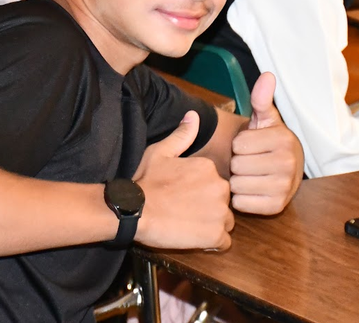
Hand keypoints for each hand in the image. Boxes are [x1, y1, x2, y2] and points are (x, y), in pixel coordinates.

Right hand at [132, 111, 234, 249]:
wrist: (133, 209)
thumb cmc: (145, 181)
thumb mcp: (161, 152)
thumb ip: (182, 135)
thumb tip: (193, 115)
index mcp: (209, 168)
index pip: (215, 185)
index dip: (201, 194)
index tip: (183, 198)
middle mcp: (220, 187)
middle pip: (223, 203)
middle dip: (210, 209)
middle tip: (185, 214)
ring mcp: (220, 212)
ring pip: (225, 222)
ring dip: (212, 226)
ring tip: (188, 227)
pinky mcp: (215, 234)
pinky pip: (223, 242)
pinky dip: (212, 243)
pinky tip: (193, 239)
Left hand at [229, 73, 302, 214]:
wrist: (286, 169)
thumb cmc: (269, 142)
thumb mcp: (264, 119)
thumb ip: (261, 98)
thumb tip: (267, 75)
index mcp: (283, 139)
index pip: (238, 144)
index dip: (239, 144)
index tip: (250, 145)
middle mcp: (288, 163)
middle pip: (236, 165)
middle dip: (238, 163)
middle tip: (250, 161)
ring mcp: (284, 187)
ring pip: (237, 185)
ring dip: (238, 181)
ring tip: (251, 174)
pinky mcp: (277, 206)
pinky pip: (242, 203)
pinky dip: (241, 198)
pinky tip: (252, 189)